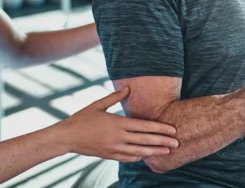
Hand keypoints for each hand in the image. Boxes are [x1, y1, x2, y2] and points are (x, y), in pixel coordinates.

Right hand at [57, 87, 178, 161]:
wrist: (67, 137)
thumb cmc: (82, 118)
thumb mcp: (98, 105)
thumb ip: (114, 97)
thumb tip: (128, 87)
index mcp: (117, 123)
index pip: (144, 126)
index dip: (160, 128)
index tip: (172, 129)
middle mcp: (118, 137)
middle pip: (145, 140)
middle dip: (162, 142)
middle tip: (177, 143)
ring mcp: (114, 148)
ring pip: (139, 152)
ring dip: (154, 151)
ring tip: (167, 151)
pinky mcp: (109, 155)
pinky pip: (128, 158)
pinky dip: (139, 157)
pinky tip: (147, 156)